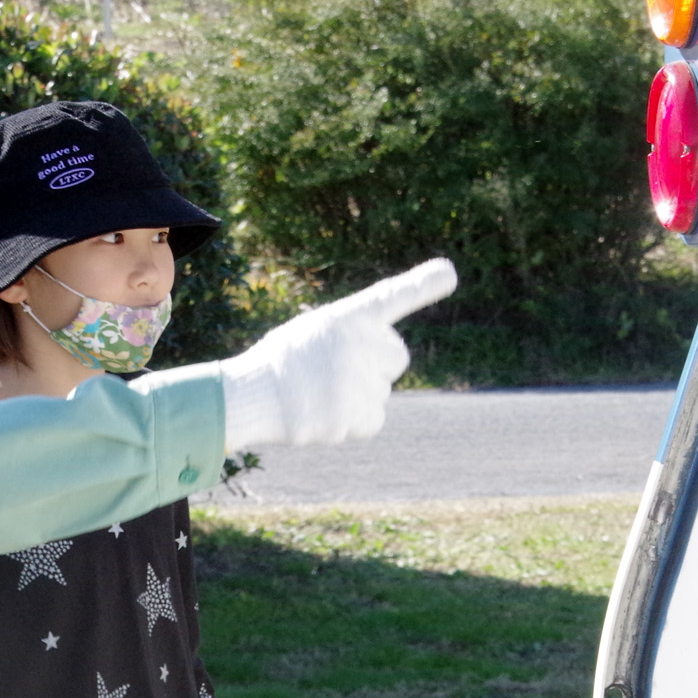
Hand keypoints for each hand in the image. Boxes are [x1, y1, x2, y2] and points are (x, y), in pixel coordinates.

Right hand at [220, 258, 457, 448]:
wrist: (248, 399)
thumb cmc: (280, 365)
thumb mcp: (314, 333)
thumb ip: (352, 337)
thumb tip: (386, 363)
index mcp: (347, 319)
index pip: (391, 297)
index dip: (423, 284)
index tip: (449, 273)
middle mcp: (359, 345)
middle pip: (397, 359)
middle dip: (378, 367)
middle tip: (337, 372)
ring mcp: (359, 382)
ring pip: (381, 394)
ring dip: (357, 398)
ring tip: (318, 395)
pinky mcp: (356, 416)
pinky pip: (373, 422)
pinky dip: (353, 424)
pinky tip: (323, 415)